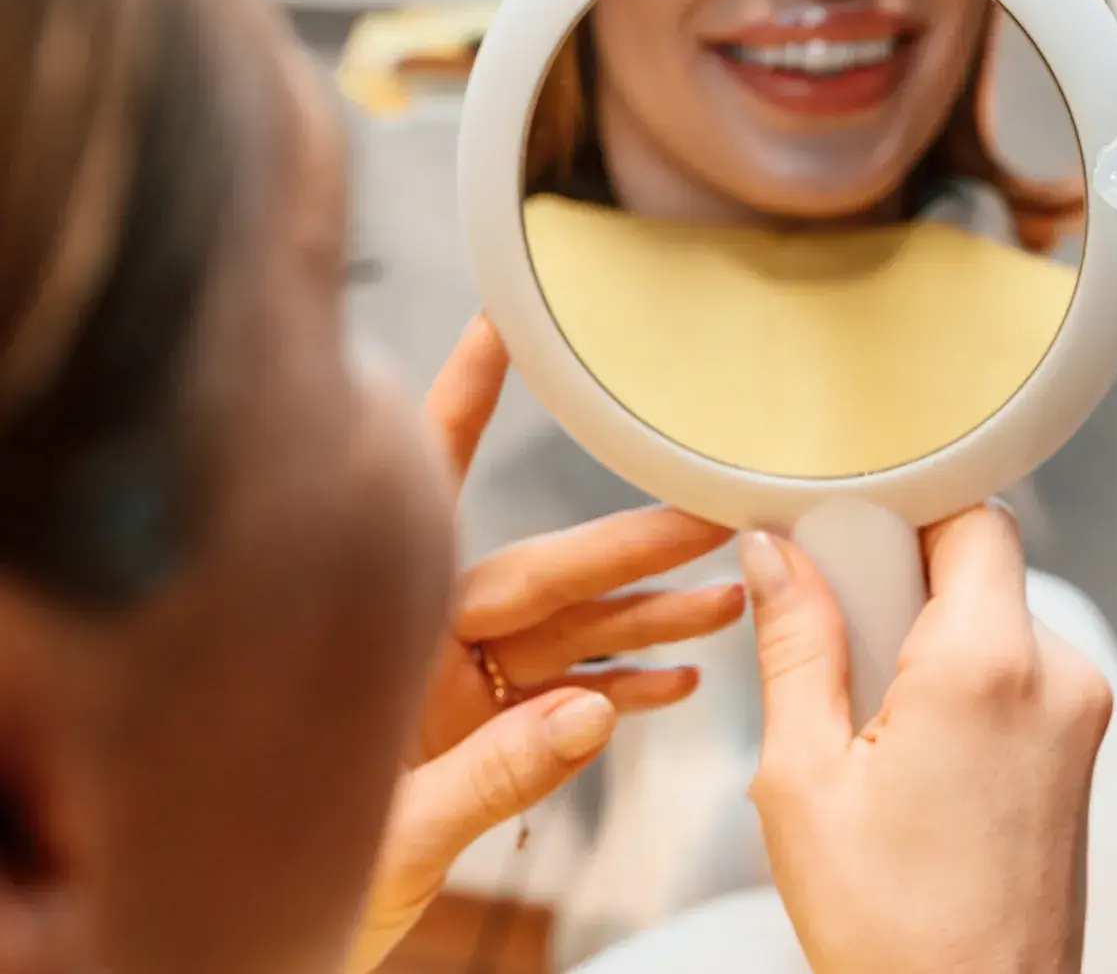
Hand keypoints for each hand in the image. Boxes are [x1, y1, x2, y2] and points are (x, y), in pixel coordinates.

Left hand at [345, 319, 745, 971]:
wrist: (273, 958)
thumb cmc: (283, 886)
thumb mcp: (393, 839)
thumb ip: (491, 774)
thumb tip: (588, 715)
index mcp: (382, 641)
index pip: (426, 497)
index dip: (464, 403)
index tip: (502, 325)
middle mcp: (426, 649)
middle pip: (542, 579)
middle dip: (631, 546)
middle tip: (710, 512)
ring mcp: (458, 692)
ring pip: (570, 635)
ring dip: (649, 619)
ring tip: (726, 602)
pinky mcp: (483, 737)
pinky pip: (567, 698)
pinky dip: (624, 688)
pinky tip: (678, 678)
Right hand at [739, 506, 1111, 973]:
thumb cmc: (887, 926)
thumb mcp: (804, 777)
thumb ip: (796, 642)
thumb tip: (772, 548)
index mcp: (988, 664)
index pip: (969, 511)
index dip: (902, 510)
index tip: (838, 544)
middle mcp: (1057, 672)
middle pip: (979, 560)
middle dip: (901, 577)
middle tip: (838, 645)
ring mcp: (1080, 711)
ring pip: (995, 612)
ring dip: (928, 631)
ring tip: (870, 720)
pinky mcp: (1081, 747)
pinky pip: (1016, 665)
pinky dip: (961, 675)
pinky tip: (911, 748)